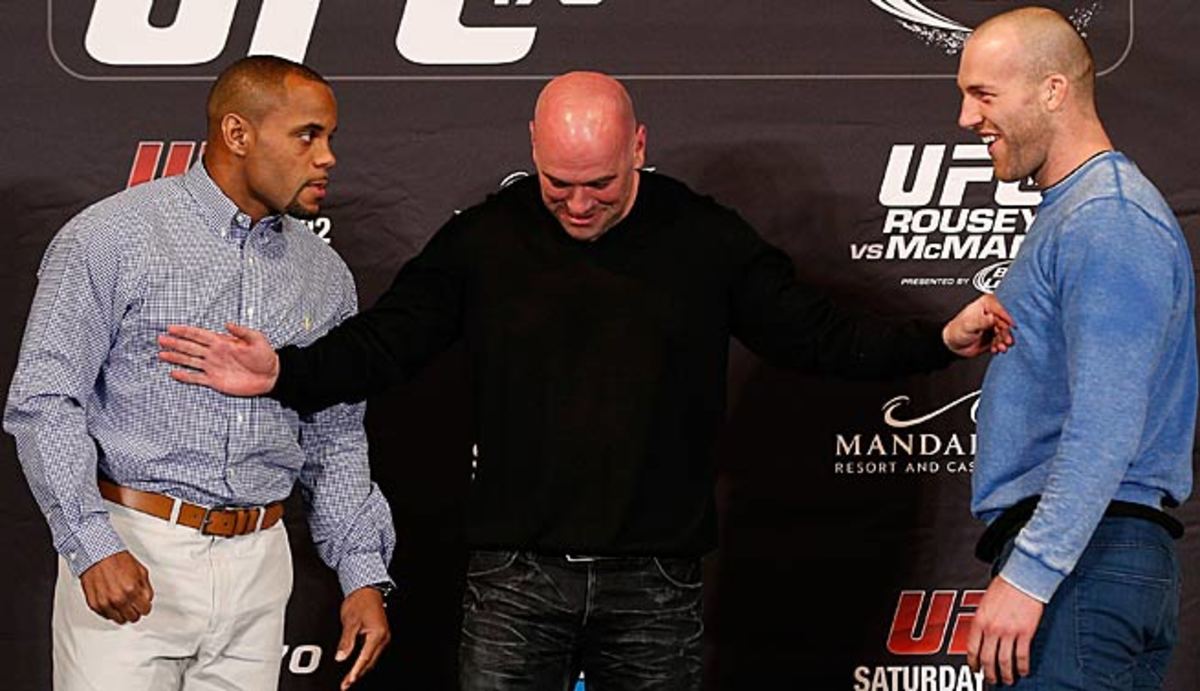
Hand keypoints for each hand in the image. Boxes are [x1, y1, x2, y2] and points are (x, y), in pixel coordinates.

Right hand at [79, 550, 153, 624]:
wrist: (98, 555)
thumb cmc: (117, 560)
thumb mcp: (141, 571)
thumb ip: (146, 588)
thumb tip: (148, 600)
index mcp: (132, 590)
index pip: (145, 610)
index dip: (145, 607)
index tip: (143, 605)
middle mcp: (118, 599)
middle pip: (133, 617)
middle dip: (135, 611)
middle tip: (134, 605)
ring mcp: (105, 603)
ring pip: (120, 620)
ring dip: (123, 613)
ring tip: (123, 604)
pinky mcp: (94, 604)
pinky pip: (106, 616)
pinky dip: (111, 611)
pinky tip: (113, 602)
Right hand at [158, 323, 278, 395]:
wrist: (271, 376)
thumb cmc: (265, 356)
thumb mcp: (257, 340)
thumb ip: (242, 332)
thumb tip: (228, 324)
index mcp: (222, 342)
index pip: (200, 335)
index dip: (185, 331)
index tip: (171, 328)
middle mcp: (214, 354)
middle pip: (190, 347)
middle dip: (175, 343)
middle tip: (160, 339)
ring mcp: (213, 367)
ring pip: (190, 361)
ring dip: (176, 358)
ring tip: (161, 354)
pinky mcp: (215, 380)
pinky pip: (197, 378)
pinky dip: (185, 376)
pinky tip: (174, 373)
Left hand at [336, 586, 390, 689]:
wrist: (366, 590)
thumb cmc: (360, 601)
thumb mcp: (350, 621)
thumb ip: (346, 641)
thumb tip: (341, 657)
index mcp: (377, 634)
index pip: (365, 657)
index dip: (355, 671)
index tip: (349, 680)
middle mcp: (383, 637)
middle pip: (370, 662)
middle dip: (357, 674)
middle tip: (345, 685)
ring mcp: (383, 637)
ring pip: (371, 659)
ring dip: (361, 669)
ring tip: (349, 679)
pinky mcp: (379, 635)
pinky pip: (372, 653)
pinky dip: (363, 661)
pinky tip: (357, 666)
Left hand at [942, 294, 1014, 356]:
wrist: (954, 345)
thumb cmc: (956, 331)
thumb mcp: (968, 325)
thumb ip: (980, 321)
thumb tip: (991, 317)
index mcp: (985, 304)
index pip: (1000, 309)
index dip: (1007, 317)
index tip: (1012, 326)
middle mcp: (991, 313)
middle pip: (1005, 322)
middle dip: (1006, 333)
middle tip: (1007, 341)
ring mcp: (994, 325)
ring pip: (1005, 332)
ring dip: (1004, 340)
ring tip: (1001, 347)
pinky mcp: (995, 335)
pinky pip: (1002, 340)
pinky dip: (1001, 345)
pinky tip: (996, 349)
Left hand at [967, 575, 1044, 685]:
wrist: (1023, 578)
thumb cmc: (1004, 587)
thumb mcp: (984, 603)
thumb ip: (982, 621)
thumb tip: (981, 637)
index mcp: (979, 620)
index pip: (972, 649)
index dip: (973, 663)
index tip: (975, 670)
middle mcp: (992, 628)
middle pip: (988, 659)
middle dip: (989, 673)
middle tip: (992, 680)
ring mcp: (1009, 632)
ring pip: (1005, 661)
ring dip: (1006, 674)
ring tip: (1008, 679)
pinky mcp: (1025, 633)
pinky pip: (1022, 656)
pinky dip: (1022, 666)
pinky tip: (1023, 671)